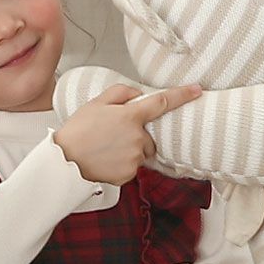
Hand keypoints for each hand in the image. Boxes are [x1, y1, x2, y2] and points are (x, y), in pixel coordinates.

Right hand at [53, 83, 201, 184]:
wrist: (65, 161)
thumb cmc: (77, 130)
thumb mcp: (96, 102)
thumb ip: (121, 92)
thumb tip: (138, 93)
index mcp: (130, 116)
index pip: (162, 102)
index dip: (183, 95)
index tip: (198, 90)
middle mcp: (137, 137)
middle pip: (148, 136)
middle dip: (136, 136)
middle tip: (112, 136)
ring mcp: (135, 157)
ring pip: (141, 153)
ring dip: (130, 151)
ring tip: (106, 150)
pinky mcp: (129, 174)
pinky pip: (132, 167)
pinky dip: (122, 165)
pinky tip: (106, 161)